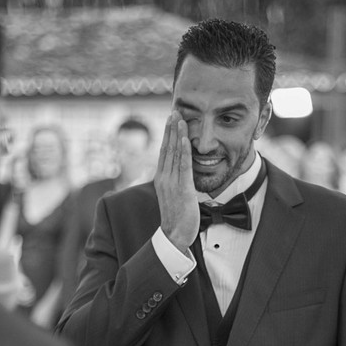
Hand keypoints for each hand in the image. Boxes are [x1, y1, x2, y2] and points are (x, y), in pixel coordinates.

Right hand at [154, 112, 199, 252]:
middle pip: (166, 147)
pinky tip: (184, 139)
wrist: (174, 235)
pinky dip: (183, 151)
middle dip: (171, 128)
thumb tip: (180, 172)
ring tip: (179, 117)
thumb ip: (176, 182)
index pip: (164, 151)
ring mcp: (172, 183)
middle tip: (174, 110)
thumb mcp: (174, 195)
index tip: (171, 119)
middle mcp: (164, 178)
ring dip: (177, 134)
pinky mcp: (183, 189)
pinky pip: (183, 167)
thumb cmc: (177, 217)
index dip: (167, 133)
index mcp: (161, 178)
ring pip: (173, 153)